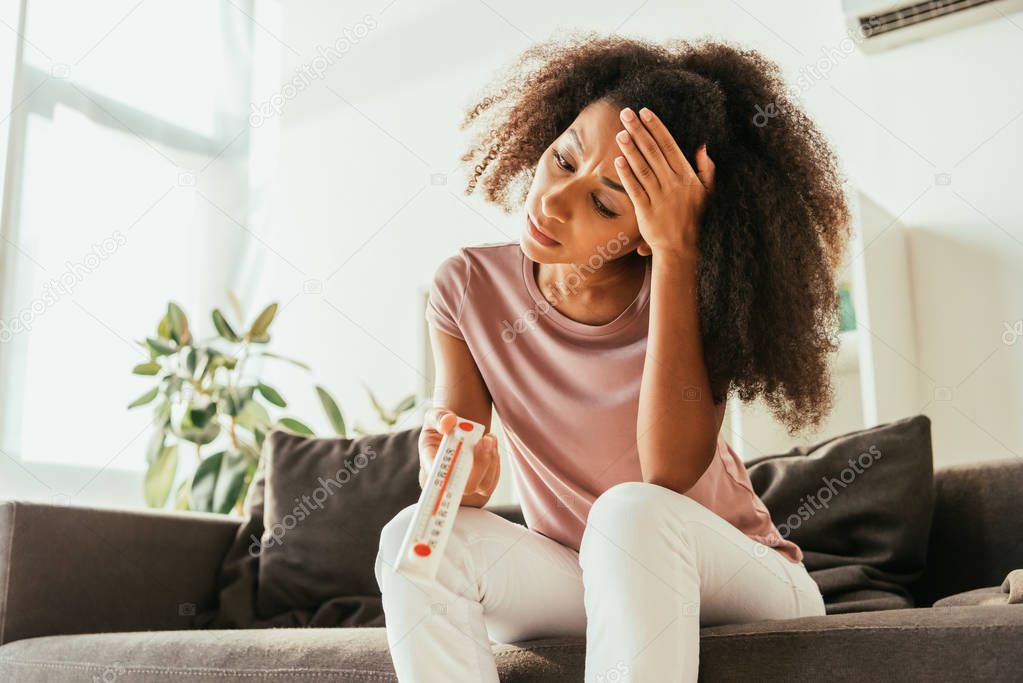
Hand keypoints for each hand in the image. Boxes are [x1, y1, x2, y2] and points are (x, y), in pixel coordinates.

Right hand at [419, 407, 499, 504]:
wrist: (456, 430)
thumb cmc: (442, 424)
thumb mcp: (435, 415)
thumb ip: (439, 417)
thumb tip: (448, 422)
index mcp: (430, 462)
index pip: (436, 476)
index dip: (447, 472)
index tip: (460, 450)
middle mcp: (447, 479)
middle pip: (466, 487)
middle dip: (480, 464)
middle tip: (484, 440)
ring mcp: (464, 484)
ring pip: (483, 485)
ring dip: (490, 460)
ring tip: (489, 437)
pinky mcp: (479, 483)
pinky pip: (492, 481)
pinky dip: (495, 462)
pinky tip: (492, 444)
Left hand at [613, 106, 714, 257]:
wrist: (680, 247)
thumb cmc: (691, 218)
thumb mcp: (706, 193)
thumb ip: (707, 169)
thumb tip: (703, 147)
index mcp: (687, 177)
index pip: (670, 146)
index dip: (657, 128)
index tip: (645, 112)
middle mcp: (674, 185)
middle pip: (654, 152)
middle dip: (639, 131)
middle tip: (626, 114)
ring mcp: (660, 198)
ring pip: (644, 168)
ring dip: (631, 149)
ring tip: (620, 133)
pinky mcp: (647, 212)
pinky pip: (635, 190)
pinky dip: (627, 175)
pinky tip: (618, 160)